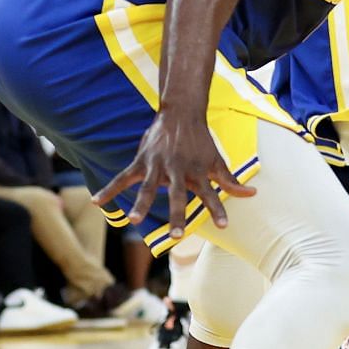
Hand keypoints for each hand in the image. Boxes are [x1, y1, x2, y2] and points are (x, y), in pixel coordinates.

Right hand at [96, 109, 256, 240]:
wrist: (181, 113)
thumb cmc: (201, 141)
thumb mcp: (217, 160)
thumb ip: (230, 181)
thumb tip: (252, 194)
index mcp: (198, 172)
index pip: (211, 193)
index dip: (217, 209)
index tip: (223, 225)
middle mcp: (178, 170)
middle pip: (178, 195)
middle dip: (177, 214)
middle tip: (177, 235)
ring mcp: (158, 165)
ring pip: (148, 187)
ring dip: (141, 204)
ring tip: (134, 220)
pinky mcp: (141, 160)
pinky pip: (123, 177)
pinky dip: (110, 189)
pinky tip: (97, 202)